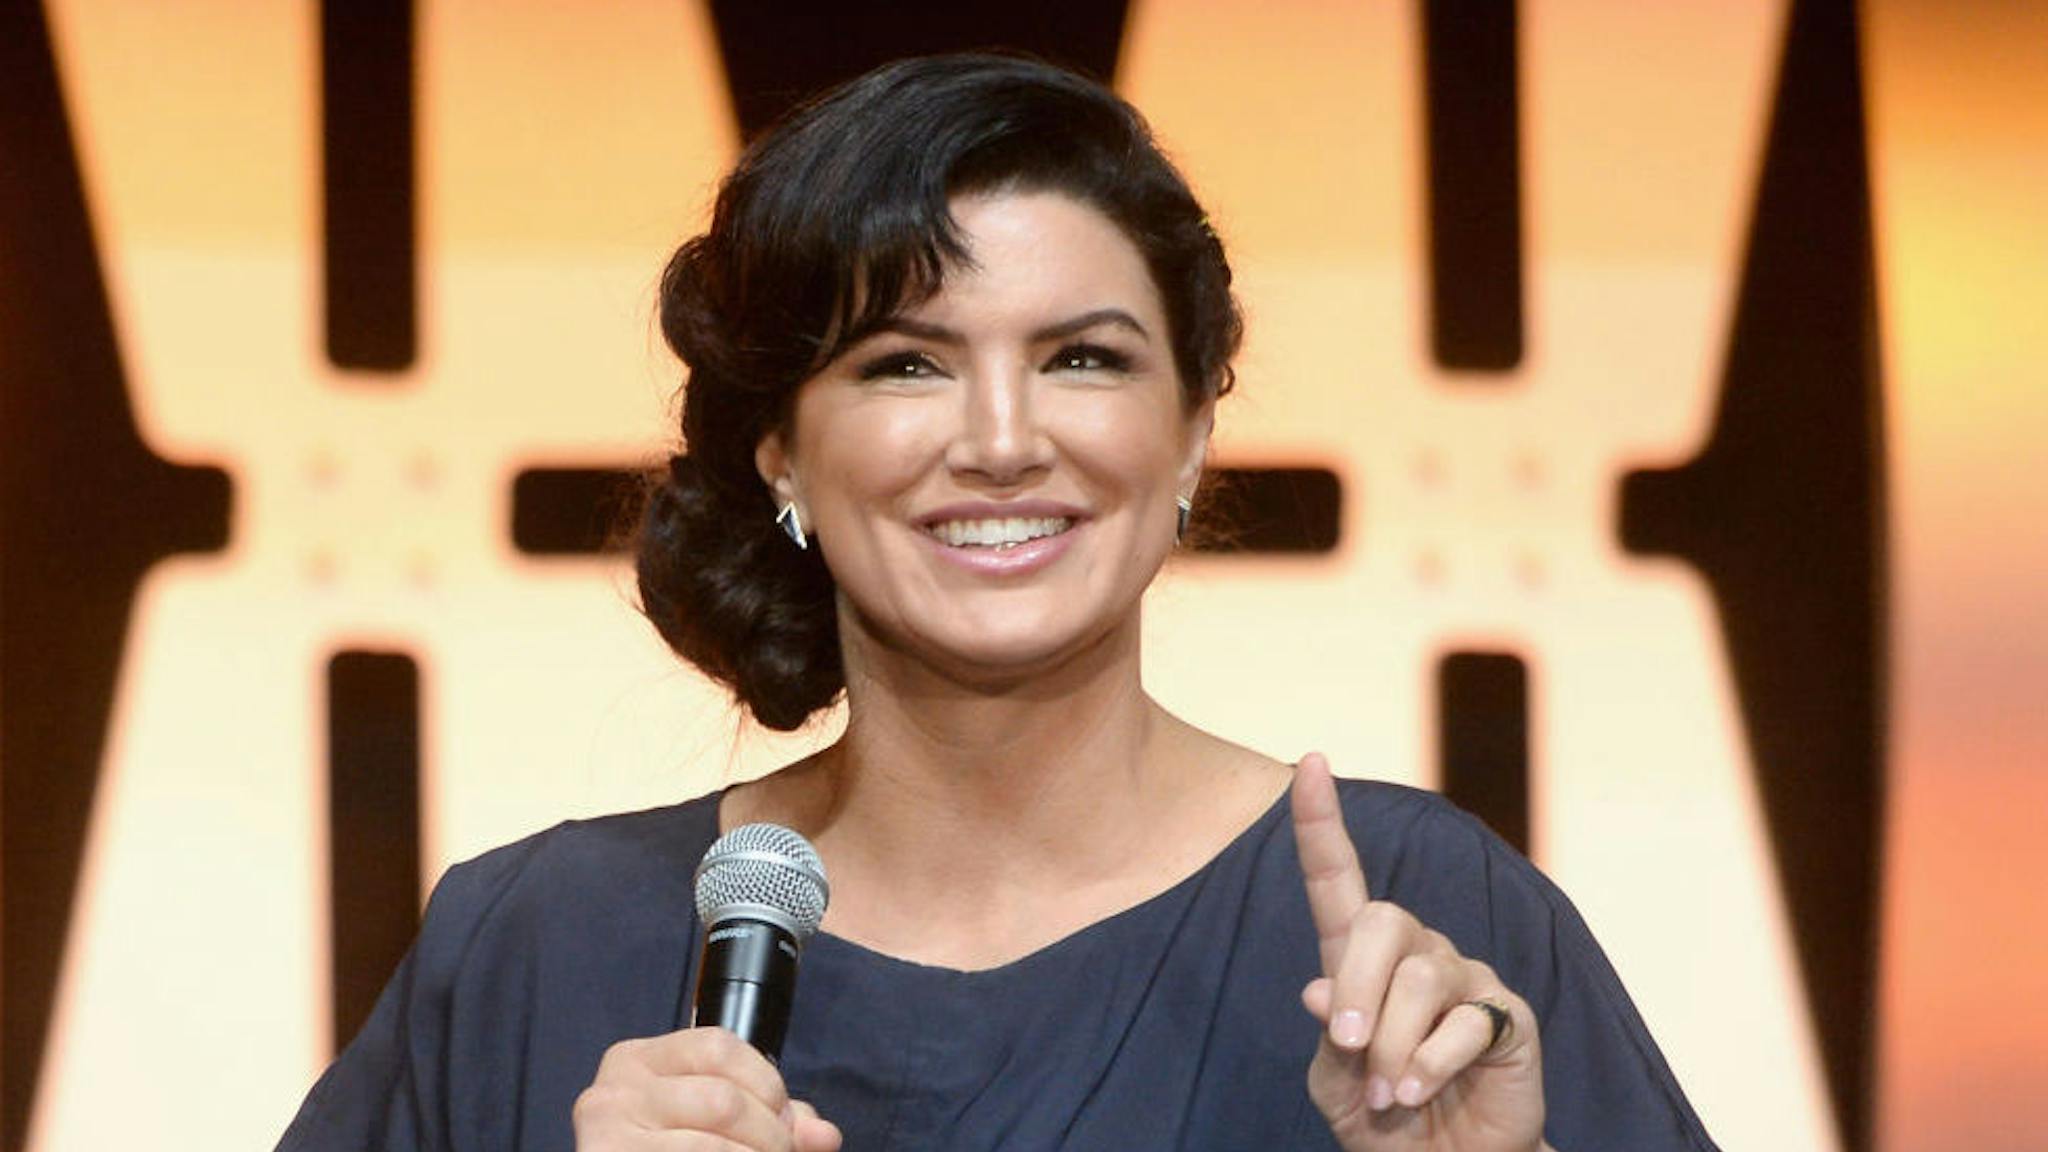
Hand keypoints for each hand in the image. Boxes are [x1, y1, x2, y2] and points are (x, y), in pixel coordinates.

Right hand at [573, 1025, 841, 1151]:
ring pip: (712, 1144)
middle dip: (770, 1135)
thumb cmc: (672, 1151)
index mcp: (638, 1061)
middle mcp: (614, 1089)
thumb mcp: (717, 1125)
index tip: (784, 1121)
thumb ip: (772, 1120)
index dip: (767, 1085)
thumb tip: (825, 1135)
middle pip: (723, 1099)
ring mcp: (606, 1130)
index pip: (719, 1046)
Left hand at [1293, 753, 1546, 1151]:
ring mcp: (1466, 978)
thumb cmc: (1381, 1117)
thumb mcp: (1333, 1079)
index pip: (1338, 878)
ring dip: (1392, 1046)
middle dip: (1357, 987)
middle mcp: (1416, 952)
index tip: (1308, 763)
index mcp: (1361, 958)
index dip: (1321, 822)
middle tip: (1351, 1049)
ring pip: (1418, 978)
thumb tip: (1321, 991)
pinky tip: (1422, 1091)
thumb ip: (1330, 1032)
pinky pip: (1463, 1022)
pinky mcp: (1507, 1015)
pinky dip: (1431, 1063)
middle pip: (1381, 920)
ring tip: (1392, 1093)